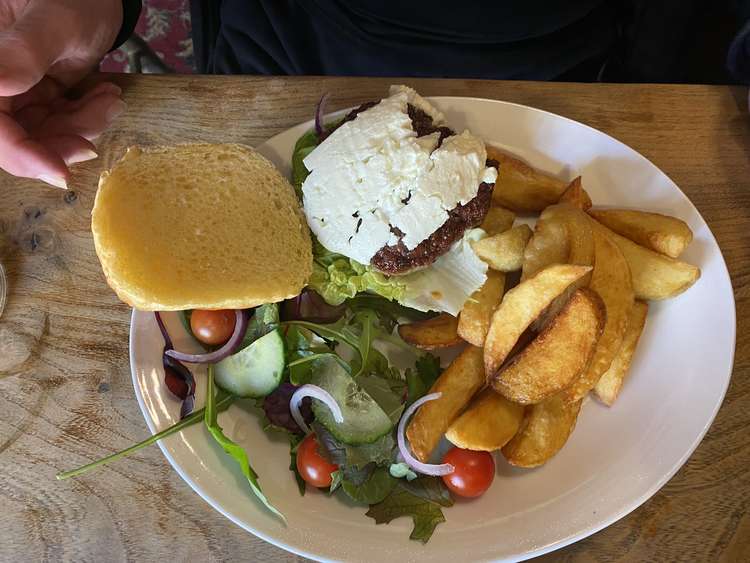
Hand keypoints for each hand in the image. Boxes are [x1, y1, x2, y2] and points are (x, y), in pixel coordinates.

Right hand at [0, 0, 124, 188]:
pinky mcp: (40, 99)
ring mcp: (16, 93)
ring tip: (108, 96)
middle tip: (96, 131)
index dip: (20, 153)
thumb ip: (25, 53)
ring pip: (45, 138)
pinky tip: (105, 93)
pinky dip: (89, 118)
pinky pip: (63, 126)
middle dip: (63, 143)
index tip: (60, 172)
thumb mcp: (53, 20)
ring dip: (84, 127)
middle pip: (17, 139)